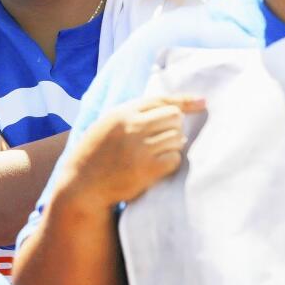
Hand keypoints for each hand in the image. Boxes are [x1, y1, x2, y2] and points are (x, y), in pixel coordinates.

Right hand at [67, 95, 205, 208]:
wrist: (81, 184)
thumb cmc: (96, 153)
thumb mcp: (107, 125)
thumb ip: (132, 114)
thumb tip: (170, 107)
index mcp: (121, 113)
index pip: (161, 100)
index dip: (185, 101)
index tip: (203, 102)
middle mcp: (131, 127)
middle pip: (174, 117)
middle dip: (174, 127)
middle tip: (163, 138)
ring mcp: (140, 149)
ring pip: (177, 138)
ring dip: (173, 145)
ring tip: (157, 152)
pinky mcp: (147, 170)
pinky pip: (175, 159)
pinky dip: (170, 162)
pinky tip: (157, 165)